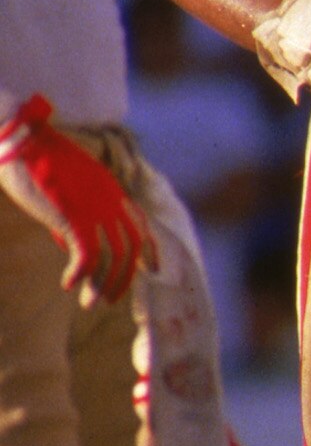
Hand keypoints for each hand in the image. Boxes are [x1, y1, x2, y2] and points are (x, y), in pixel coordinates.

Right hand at [0, 98, 144, 304]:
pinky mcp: (75, 216)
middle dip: (124, 277)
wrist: (21, 141)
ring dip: (103, 284)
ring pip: (113, 256)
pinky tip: (68, 284)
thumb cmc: (35, 163)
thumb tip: (68, 244)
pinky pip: (88, 254)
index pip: (142, 225)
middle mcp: (111, 201)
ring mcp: (96, 208)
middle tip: (109, 299)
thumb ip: (71, 217)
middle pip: (131, 247)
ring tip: (90, 304)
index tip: (153, 270)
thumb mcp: (63, 191)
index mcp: (111, 192)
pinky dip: (80, 274)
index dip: (150, 250)